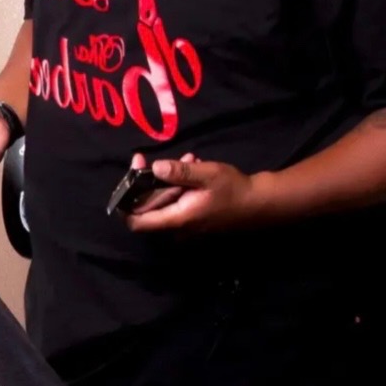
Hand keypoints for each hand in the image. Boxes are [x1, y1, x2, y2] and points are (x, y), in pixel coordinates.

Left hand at [120, 153, 267, 233]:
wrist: (260, 204)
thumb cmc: (234, 190)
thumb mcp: (206, 174)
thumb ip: (179, 172)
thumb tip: (154, 167)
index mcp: (176, 219)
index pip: (136, 222)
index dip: (125, 203)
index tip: (129, 178)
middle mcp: (177, 227)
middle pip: (148, 208)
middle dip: (149, 181)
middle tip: (150, 160)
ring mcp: (185, 224)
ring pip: (164, 201)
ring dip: (168, 180)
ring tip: (186, 158)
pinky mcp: (193, 218)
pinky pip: (177, 202)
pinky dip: (179, 185)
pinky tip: (194, 165)